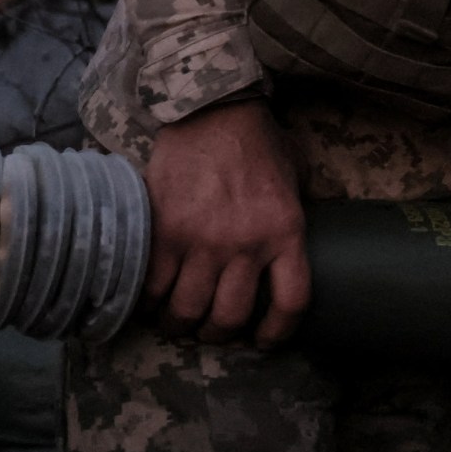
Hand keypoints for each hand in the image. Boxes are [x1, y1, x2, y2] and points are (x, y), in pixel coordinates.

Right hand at [143, 98, 309, 346]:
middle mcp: (246, 242)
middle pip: (230, 317)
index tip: (263, 341)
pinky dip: (148, 303)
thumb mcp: (297, 178)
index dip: (277, 334)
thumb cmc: (259, 143)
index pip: (291, 303)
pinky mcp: (163, 231)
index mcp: (287, 231)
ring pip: (187, 310)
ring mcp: (202, 239)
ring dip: (180, 324)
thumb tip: (302, 253)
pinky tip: (151, 301)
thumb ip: (298, 217)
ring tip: (178, 319)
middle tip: (211, 329)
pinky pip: (152, 288)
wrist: (213, 110)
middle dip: (218, 334)